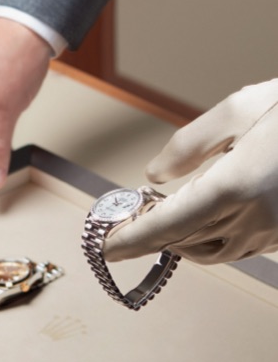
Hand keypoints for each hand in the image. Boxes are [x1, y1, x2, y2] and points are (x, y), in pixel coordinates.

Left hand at [105, 79, 277, 263]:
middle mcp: (255, 218)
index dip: (131, 241)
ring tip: (155, 223)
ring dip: (180, 242)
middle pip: (184, 241)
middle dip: (148, 237)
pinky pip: (241, 246)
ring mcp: (276, 231)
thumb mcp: (238, 110)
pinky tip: (202, 219)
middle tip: (118, 228)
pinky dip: (212, 239)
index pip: (167, 226)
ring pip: (213, 251)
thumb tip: (154, 177)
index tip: (102, 249)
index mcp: (235, 187)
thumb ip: (188, 146)